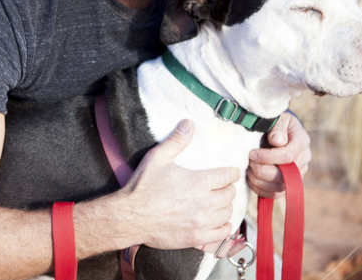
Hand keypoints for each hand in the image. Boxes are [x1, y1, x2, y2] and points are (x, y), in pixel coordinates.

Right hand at [123, 120, 239, 250]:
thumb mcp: (157, 158)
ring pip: (228, 213)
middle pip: (230, 194)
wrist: (130, 216)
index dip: (231, 172)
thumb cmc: (142, 187)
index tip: (229, 172)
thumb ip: (176, 141)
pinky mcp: (196, 237)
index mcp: (198, 182)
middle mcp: (204, 203)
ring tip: (218, 203)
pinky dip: (224, 226)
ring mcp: (201, 222)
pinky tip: (218, 221)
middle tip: (221, 187)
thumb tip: (188, 124)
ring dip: (225, 206)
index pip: (228, 176)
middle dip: (227, 188)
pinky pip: (222, 233)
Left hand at [247, 112, 310, 198]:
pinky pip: (276, 194)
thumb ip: (278, 128)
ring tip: (248, 171)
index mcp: (302, 142)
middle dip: (262, 171)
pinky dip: (261, 190)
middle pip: (284, 175)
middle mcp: (303, 160)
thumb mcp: (279, 119)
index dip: (268, 157)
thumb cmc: (277, 123)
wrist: (280, 131)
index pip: (288, 156)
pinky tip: (251, 180)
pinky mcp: (289, 184)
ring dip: (259, 181)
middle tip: (249, 163)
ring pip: (280, 187)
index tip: (252, 154)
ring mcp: (297, 174)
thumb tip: (277, 141)